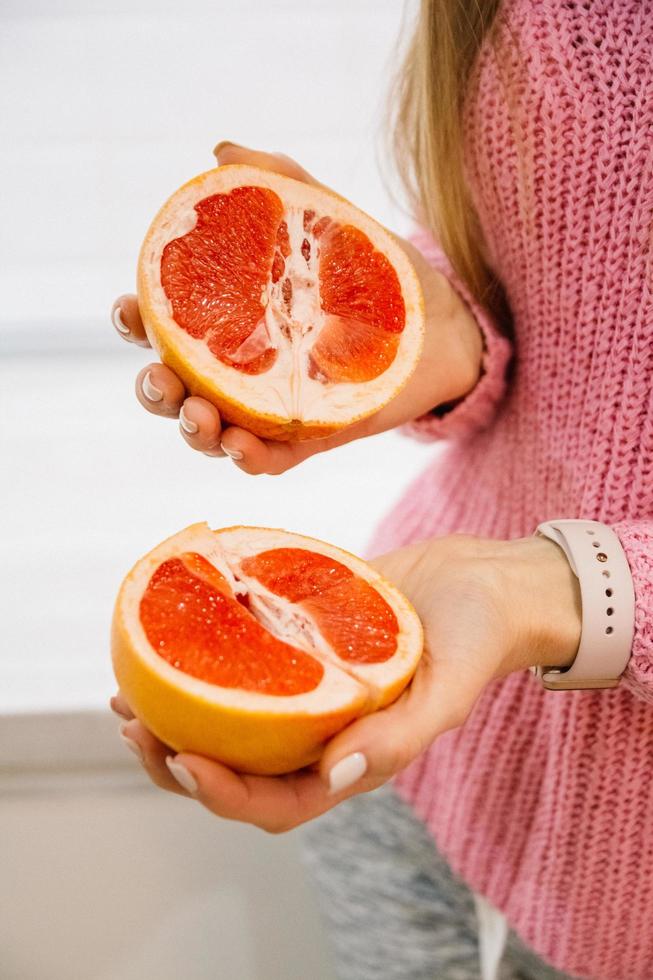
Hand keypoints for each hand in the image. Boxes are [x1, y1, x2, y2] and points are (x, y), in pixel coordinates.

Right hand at [111, 141, 482, 473]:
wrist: (443, 319)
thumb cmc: (372, 268)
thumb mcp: (325, 217)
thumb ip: (280, 181)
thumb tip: (222, 152)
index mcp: (229, 320)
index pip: (166, 325)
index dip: (134, 322)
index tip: (128, 307)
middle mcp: (241, 369)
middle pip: (175, 388)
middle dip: (155, 390)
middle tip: (161, 379)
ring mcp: (272, 407)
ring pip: (211, 431)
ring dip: (193, 431)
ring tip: (199, 417)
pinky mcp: (312, 436)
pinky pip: (269, 460)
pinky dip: (248, 458)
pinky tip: (240, 445)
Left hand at [111, 533, 579, 831]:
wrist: (489, 580)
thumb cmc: (481, 638)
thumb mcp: (449, 692)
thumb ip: (399, 739)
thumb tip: (337, 775)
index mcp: (355, 758)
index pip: (278, 801)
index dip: (223, 794)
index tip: (179, 758)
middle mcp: (323, 730)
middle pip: (239, 768)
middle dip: (177, 760)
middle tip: (133, 725)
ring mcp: (310, 686)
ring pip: (232, 717)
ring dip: (178, 712)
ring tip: (129, 692)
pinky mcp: (305, 641)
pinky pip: (248, 660)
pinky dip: (206, 656)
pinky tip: (173, 630)